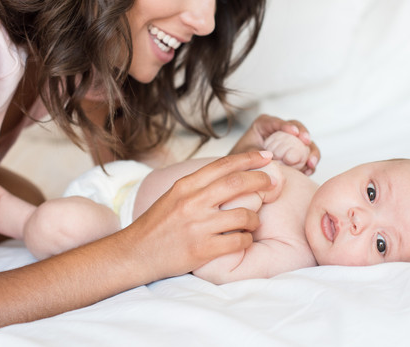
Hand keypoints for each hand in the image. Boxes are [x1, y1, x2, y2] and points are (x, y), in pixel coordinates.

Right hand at [123, 151, 276, 279]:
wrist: (136, 253)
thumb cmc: (158, 224)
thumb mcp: (174, 196)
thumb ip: (199, 185)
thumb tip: (230, 172)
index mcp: (186, 186)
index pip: (223, 165)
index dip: (249, 159)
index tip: (266, 156)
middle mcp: (192, 202)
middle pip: (238, 184)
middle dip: (261, 181)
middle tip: (273, 183)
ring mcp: (198, 227)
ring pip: (243, 215)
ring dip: (255, 218)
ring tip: (253, 221)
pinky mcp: (202, 250)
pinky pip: (239, 241)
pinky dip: (246, 239)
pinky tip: (243, 239)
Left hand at [230, 114, 319, 174]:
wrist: (242, 173)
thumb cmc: (240, 160)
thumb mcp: (244, 154)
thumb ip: (257, 153)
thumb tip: (272, 158)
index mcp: (264, 125)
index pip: (276, 122)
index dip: (286, 126)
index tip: (294, 132)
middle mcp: (280, 131)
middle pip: (296, 128)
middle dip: (303, 134)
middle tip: (306, 141)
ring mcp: (290, 144)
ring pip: (306, 144)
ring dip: (311, 152)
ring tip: (311, 162)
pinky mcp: (297, 156)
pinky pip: (307, 159)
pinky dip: (309, 164)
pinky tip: (309, 170)